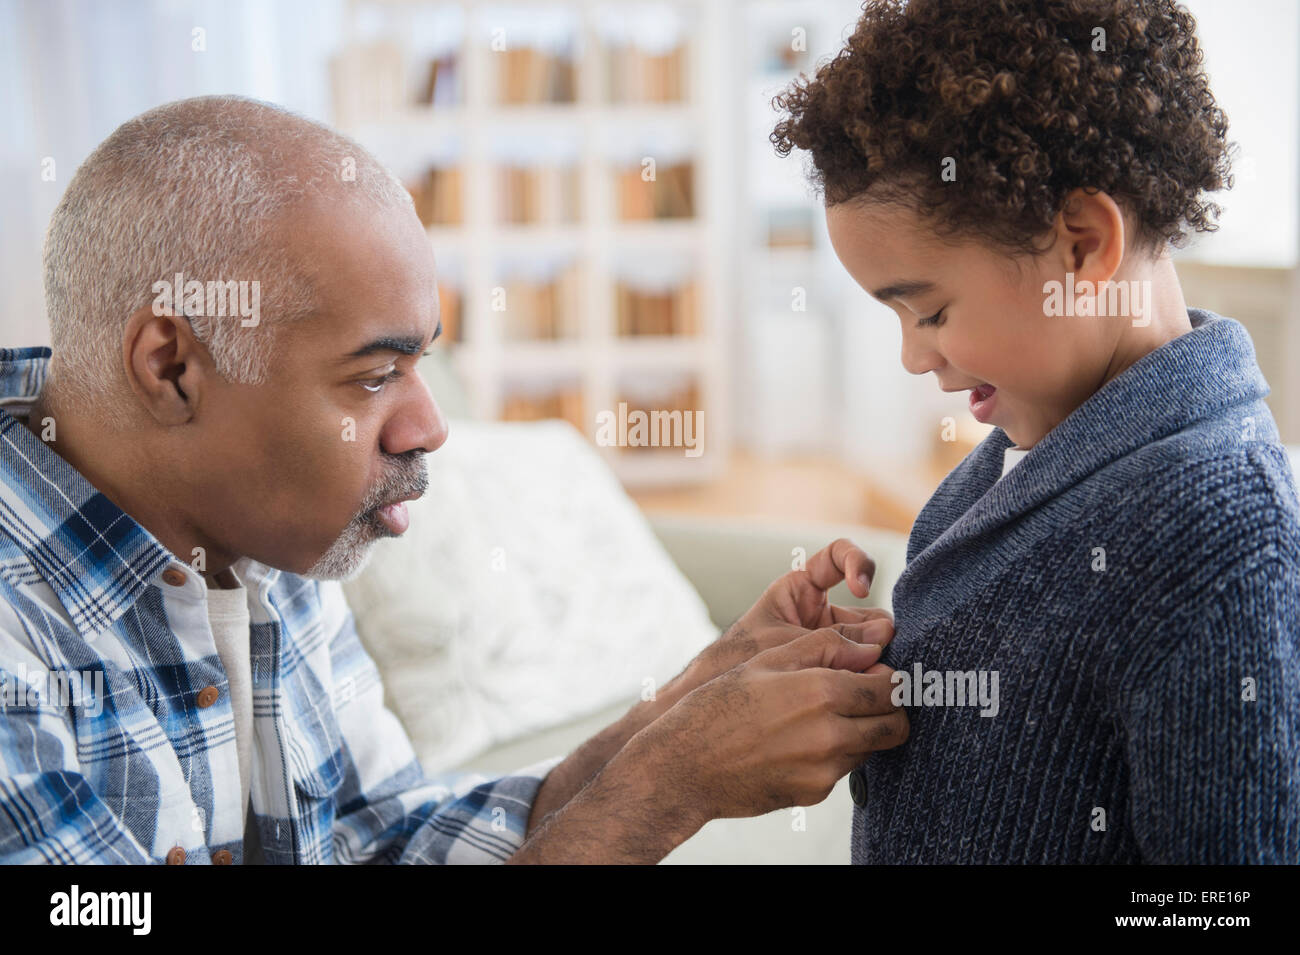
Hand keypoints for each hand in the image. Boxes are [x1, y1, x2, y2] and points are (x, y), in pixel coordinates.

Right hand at [630, 627, 908, 824]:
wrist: (683, 765)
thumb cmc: (719, 705)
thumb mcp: (767, 660)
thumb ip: (825, 647)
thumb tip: (872, 647)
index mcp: (821, 692)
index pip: (891, 686)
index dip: (888, 676)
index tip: (874, 672)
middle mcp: (830, 734)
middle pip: (896, 725)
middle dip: (890, 709)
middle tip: (866, 697)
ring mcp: (824, 769)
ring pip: (873, 748)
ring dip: (862, 731)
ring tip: (824, 717)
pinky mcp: (815, 793)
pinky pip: (844, 769)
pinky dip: (834, 754)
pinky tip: (799, 742)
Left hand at [670, 538, 894, 702]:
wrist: (716, 697)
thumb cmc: (738, 660)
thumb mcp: (783, 640)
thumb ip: (832, 639)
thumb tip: (886, 634)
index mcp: (801, 588)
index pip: (839, 557)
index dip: (857, 563)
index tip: (859, 588)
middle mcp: (821, 612)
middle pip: (868, 610)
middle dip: (880, 630)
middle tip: (882, 653)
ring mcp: (832, 643)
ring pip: (876, 643)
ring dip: (881, 657)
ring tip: (882, 676)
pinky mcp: (838, 672)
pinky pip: (867, 669)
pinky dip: (875, 677)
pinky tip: (876, 689)